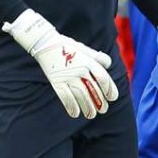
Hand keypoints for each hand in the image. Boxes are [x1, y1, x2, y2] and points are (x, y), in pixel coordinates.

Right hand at [3, 9, 117, 118]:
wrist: (45, 43)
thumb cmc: (67, 46)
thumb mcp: (84, 48)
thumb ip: (97, 57)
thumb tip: (108, 64)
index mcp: (87, 61)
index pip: (102, 77)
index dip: (109, 89)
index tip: (112, 97)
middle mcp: (79, 69)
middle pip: (92, 90)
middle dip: (100, 102)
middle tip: (103, 109)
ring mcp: (67, 76)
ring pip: (80, 96)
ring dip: (87, 108)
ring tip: (92, 115)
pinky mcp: (56, 81)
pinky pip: (65, 97)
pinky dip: (71, 107)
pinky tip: (75, 113)